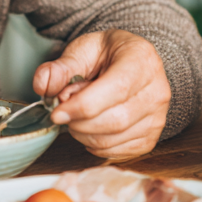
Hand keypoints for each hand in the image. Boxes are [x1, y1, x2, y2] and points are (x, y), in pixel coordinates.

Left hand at [32, 30, 170, 160]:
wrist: (129, 62)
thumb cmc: (106, 55)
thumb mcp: (82, 49)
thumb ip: (60, 67)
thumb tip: (43, 85)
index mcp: (141, 59)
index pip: (115, 89)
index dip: (81, 106)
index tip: (56, 112)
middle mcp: (157, 90)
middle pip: (114, 120)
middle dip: (79, 122)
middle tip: (64, 110)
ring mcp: (158, 116)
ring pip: (114, 139)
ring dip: (84, 134)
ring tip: (76, 116)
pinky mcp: (151, 137)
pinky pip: (119, 152)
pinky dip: (95, 145)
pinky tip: (89, 128)